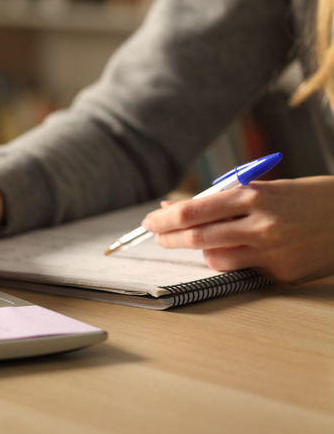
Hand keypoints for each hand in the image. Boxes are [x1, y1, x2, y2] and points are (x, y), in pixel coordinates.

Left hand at [141, 176, 333, 283]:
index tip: (151, 220)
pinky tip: (230, 251)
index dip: (166, 218)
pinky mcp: (282, 273)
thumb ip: (224, 198)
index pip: (195, 211)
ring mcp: (273, 252)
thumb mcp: (267, 186)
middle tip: (157, 235)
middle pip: (198, 237)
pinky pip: (241, 271)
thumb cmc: (309, 197)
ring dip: (199, 251)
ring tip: (196, 241)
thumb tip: (177, 207)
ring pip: (215, 259)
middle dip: (169, 237)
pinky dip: (229, 261)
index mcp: (256, 196)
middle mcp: (262, 225)